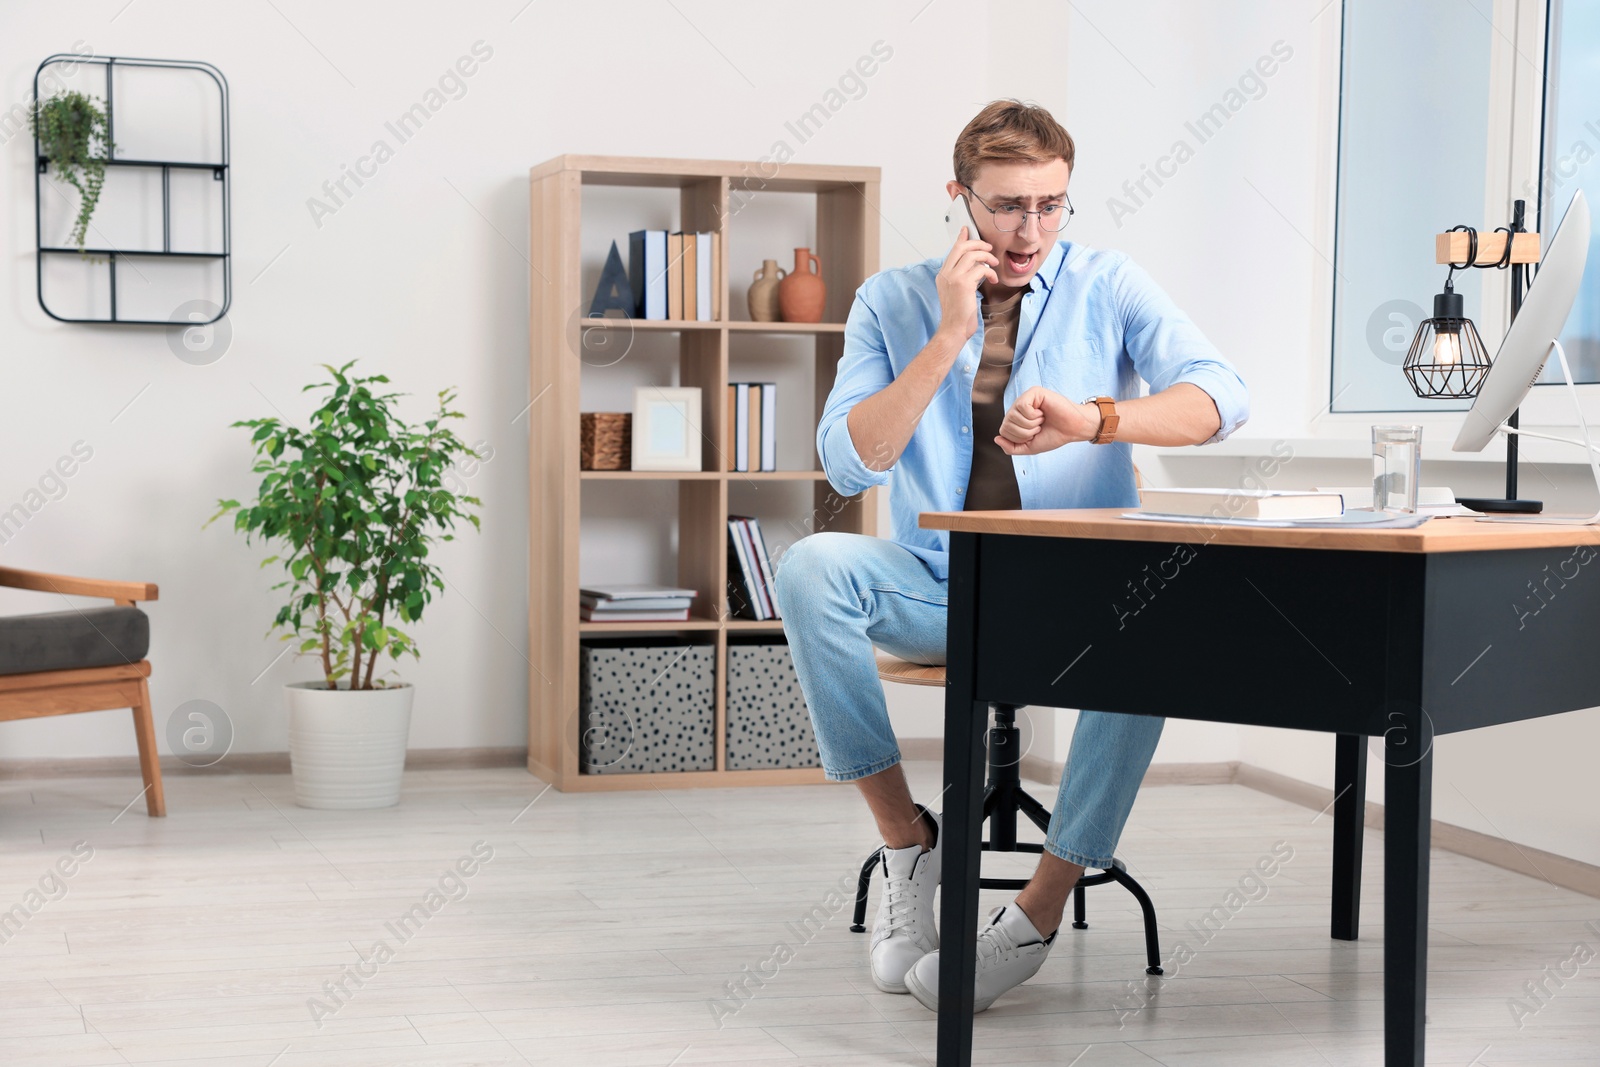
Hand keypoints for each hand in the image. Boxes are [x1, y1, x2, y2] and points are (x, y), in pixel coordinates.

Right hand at [934, 226, 997, 342]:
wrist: (954, 330)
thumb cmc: (958, 314)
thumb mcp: (957, 291)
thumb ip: (962, 276)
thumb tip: (974, 265)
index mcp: (943, 275)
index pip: (953, 250)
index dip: (961, 238)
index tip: (967, 230)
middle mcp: (946, 274)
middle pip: (962, 248)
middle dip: (978, 244)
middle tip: (989, 249)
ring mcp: (953, 278)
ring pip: (972, 255)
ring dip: (987, 257)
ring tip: (993, 265)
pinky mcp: (963, 284)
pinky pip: (980, 269)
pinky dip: (990, 272)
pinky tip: (992, 279)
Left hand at [995, 387, 1101, 455]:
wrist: (1072, 430)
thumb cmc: (1053, 436)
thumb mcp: (1029, 447)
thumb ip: (1011, 447)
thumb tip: (996, 438)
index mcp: (1016, 419)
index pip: (1003, 431)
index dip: (1019, 438)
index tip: (1034, 435)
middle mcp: (1018, 407)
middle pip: (1006, 424)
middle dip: (1025, 432)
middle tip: (1039, 427)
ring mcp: (1025, 398)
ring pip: (1013, 416)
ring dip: (1031, 424)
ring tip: (1042, 420)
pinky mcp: (1034, 392)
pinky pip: (1022, 407)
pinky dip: (1034, 415)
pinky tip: (1043, 413)